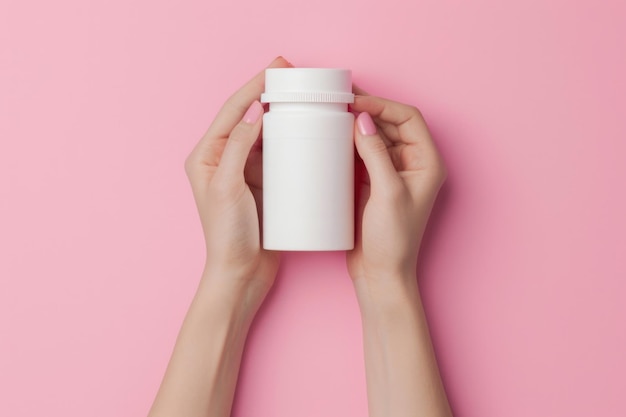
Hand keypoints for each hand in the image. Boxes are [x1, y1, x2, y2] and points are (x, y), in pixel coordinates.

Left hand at [184, 57, 290, 314]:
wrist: (242, 272)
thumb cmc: (227, 235)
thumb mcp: (228, 187)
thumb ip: (238, 147)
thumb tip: (254, 111)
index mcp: (207, 156)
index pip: (232, 111)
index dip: (254, 86)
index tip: (277, 68)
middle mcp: (224, 159)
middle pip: (248, 116)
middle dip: (269, 93)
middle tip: (294, 75)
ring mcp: (245, 171)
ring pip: (264, 133)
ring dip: (280, 114)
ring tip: (302, 98)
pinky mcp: (263, 184)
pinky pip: (277, 154)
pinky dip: (289, 139)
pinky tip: (304, 132)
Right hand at [347, 93, 445, 288]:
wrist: (380, 273)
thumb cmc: (394, 240)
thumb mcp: (387, 193)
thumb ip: (375, 154)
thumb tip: (362, 120)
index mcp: (426, 163)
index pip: (408, 119)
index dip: (383, 106)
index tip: (357, 102)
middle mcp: (412, 164)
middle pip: (391, 124)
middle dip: (369, 110)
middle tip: (341, 99)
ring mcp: (391, 173)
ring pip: (376, 137)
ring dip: (358, 125)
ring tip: (335, 112)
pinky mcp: (373, 183)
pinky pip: (363, 154)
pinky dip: (349, 143)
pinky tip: (334, 137)